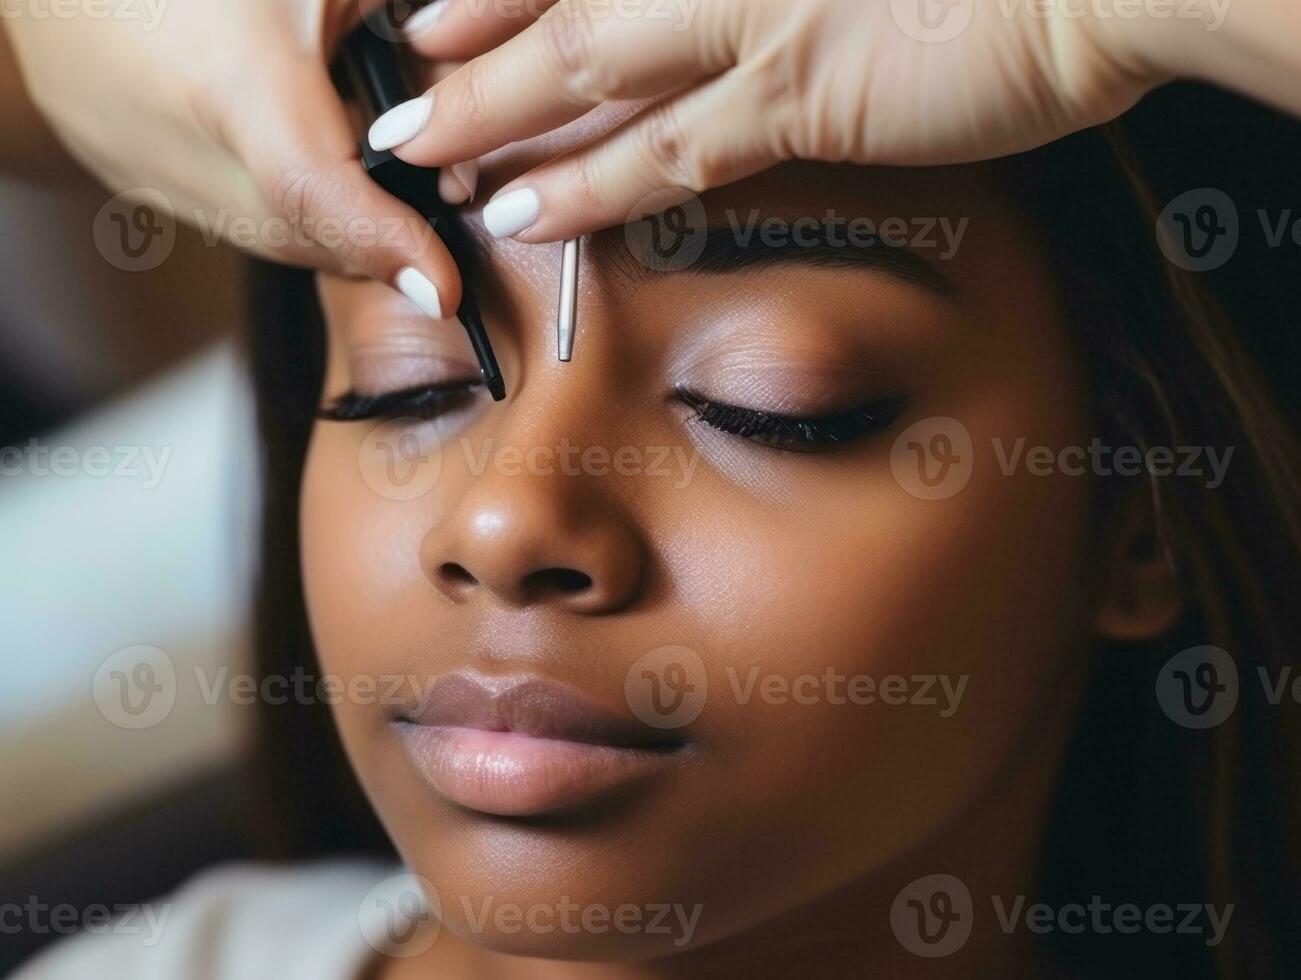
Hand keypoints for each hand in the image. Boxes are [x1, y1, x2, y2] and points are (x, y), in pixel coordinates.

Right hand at [4, 1, 467, 315]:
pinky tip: (289, 144)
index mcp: (230, 75)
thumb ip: (408, 35)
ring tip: (358, 165)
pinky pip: (210, 207)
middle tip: (424, 209)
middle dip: (370, 235)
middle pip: (295, 232)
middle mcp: (163, 129)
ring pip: (255, 232)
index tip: (443, 288)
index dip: (387, 245)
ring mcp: (125, 152)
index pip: (314, 191)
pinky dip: (266, 197)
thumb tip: (471, 98)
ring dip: (319, 221)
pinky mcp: (108, 155)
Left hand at [378, 0, 1169, 243]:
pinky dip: (591, 181)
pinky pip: (668, 147)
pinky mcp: (800, 92)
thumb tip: (710, 22)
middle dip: (465, 54)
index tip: (426, 15)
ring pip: (588, 70)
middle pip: (557, 1)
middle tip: (397, 98)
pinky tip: (526, 210)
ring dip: (497, 117)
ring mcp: (755, 12)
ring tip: (428, 160)